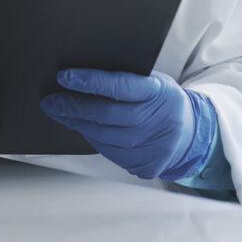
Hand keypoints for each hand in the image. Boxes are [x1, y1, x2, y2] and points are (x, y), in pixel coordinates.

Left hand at [40, 69, 214, 180]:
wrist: (191, 133)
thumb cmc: (163, 100)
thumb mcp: (153, 82)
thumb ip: (125, 79)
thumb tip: (81, 77)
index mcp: (159, 92)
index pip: (120, 86)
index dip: (90, 81)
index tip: (64, 77)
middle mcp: (157, 121)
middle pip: (107, 115)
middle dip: (74, 107)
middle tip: (51, 101)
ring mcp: (152, 147)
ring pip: (105, 136)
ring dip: (77, 124)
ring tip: (59, 112)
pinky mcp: (145, 165)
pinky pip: (109, 152)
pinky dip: (91, 138)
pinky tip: (79, 127)